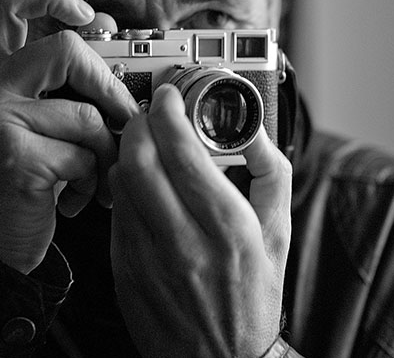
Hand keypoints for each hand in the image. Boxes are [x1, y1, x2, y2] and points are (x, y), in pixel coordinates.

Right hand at [0, 0, 136, 273]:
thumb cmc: (20, 178)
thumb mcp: (32, 120)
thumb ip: (59, 81)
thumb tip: (105, 31)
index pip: (8, 0)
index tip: (88, 16)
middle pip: (66, 49)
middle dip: (108, 87)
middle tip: (121, 119)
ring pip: (86, 113)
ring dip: (107, 152)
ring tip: (98, 177)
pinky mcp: (14, 155)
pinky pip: (84, 154)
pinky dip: (95, 182)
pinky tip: (79, 200)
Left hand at [109, 84, 291, 356]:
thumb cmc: (253, 296)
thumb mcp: (278, 233)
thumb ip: (272, 173)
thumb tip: (256, 129)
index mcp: (228, 228)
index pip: (184, 153)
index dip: (170, 113)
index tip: (171, 96)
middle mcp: (184, 242)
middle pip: (140, 161)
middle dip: (139, 123)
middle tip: (150, 114)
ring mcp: (147, 259)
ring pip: (121, 184)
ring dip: (128, 152)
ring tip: (145, 145)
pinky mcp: (124, 272)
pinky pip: (115, 214)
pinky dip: (123, 187)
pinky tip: (140, 185)